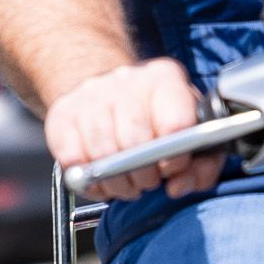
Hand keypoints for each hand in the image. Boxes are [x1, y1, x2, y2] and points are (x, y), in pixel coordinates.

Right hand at [45, 58, 223, 202]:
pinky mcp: (62, 113)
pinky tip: (101, 174)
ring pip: (103, 155)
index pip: (175, 124)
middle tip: (148, 180)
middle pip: (135, 142)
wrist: (105, 91)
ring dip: (117, 182)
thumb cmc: (156, 119)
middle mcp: (126, 79)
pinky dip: (89, 179)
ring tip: (126, 180)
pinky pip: (73, 160)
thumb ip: (202, 165)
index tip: (171, 169)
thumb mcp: (191, 134)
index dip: (175, 159)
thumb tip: (178, 186)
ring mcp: (90, 94)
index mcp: (165, 78)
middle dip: (145, 175)